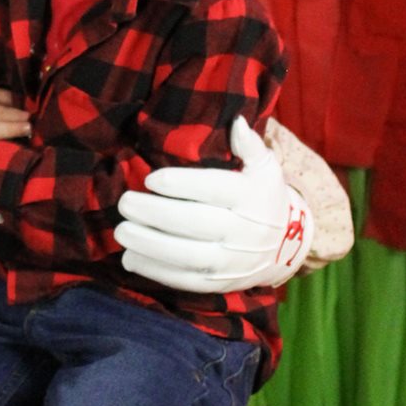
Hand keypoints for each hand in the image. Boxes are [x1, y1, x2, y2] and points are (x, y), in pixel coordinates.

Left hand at [114, 118, 314, 292]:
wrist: (284, 246)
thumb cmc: (263, 198)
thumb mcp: (265, 168)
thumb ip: (250, 145)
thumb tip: (235, 121)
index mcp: (252, 197)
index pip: (215, 189)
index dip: (182, 184)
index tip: (151, 179)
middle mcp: (244, 231)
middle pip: (196, 223)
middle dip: (156, 214)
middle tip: (125, 203)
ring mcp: (233, 262)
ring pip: (189, 256)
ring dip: (150, 245)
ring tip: (121, 230)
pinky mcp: (220, 283)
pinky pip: (187, 281)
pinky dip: (157, 272)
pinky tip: (130, 258)